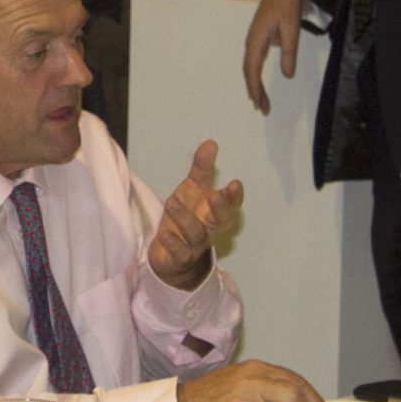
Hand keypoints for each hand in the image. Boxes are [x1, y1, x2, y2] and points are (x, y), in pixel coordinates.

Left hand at [148, 141, 242, 289]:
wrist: (172, 257)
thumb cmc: (187, 218)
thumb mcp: (192, 191)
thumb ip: (201, 169)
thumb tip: (210, 142)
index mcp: (216, 213)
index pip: (231, 205)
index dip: (233, 197)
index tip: (234, 183)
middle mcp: (209, 229)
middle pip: (221, 221)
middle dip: (220, 209)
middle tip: (214, 194)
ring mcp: (195, 245)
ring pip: (195, 234)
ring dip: (185, 218)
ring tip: (171, 200)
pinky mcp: (179, 258)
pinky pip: (180, 253)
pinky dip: (174, 244)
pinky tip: (166, 234)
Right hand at [242, 0, 304, 114]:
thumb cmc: (287, 7)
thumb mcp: (292, 30)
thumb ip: (289, 52)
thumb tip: (288, 74)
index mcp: (256, 40)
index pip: (252, 69)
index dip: (255, 87)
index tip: (259, 102)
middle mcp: (251, 42)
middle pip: (249, 71)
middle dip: (254, 90)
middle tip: (262, 108)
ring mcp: (253, 41)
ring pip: (250, 67)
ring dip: (254, 84)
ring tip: (260, 101)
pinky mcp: (258, 40)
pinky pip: (254, 62)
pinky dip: (256, 75)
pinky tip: (259, 84)